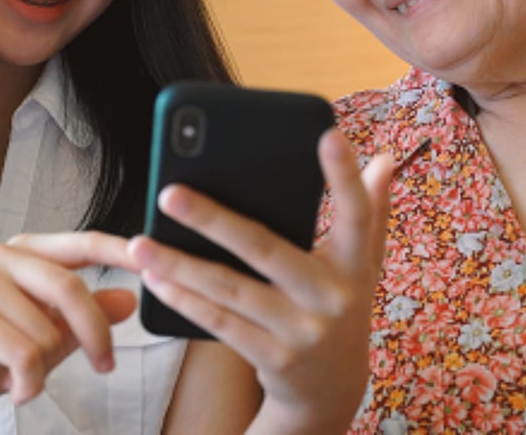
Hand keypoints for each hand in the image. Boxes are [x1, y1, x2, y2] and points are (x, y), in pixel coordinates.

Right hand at [0, 232, 138, 430]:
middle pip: (71, 289)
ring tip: (27, 375)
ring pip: (48, 330)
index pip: (84, 243)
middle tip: (106, 365)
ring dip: (47, 366)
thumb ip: (90, 314)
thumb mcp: (55, 332)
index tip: (157, 257)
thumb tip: (131, 300)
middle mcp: (1, 257)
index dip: (122, 251)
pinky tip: (17, 390)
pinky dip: (30, 382)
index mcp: (27, 251)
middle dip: (96, 334)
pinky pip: (26, 354)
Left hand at [128, 128, 393, 433]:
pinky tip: (156, 279)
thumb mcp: (362, 265)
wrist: (332, 392)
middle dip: (214, 221)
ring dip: (180, 265)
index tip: (328, 134)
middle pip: (266, 249)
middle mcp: (332, 298)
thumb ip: (373, 210)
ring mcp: (301, 331)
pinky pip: (220, 324)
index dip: (344, 176)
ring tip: (140, 242)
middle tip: (170, 192)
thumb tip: (385, 159)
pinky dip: (185, 301)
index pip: (356, 214)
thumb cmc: (341, 307)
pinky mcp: (272, 358)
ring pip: (230, 289)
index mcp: (355, 265)